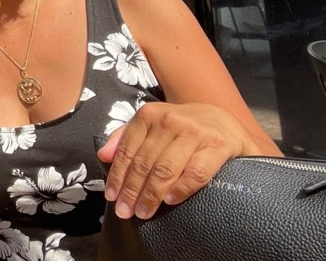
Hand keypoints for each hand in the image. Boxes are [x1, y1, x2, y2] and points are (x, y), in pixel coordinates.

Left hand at [97, 102, 253, 219]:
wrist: (222, 121)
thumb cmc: (180, 127)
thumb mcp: (151, 124)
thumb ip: (125, 136)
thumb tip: (103, 156)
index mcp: (149, 115)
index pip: (127, 150)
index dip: (117, 175)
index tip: (111, 196)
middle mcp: (170, 121)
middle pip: (144, 162)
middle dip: (131, 190)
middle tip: (125, 211)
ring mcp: (195, 133)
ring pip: (166, 169)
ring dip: (151, 194)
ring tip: (143, 211)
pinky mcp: (217, 146)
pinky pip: (196, 173)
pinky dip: (181, 188)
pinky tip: (170, 200)